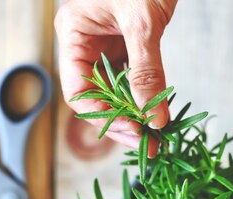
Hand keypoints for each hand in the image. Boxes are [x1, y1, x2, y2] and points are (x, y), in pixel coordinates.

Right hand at [55, 0, 177, 156]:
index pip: (78, 92)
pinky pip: (134, 76)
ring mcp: (107, 44)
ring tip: (157, 131)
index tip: (135, 132)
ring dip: (136, 111)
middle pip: (98, 97)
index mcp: (73, 35)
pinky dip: (146, 93)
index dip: (105, 118)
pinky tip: (159, 107)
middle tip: (151, 143)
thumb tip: (153, 118)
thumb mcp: (142, 21)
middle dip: (123, 120)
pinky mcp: (128, 42)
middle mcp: (85, 44)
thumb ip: (146, 70)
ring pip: (117, 90)